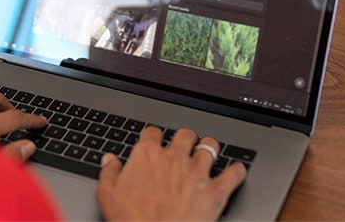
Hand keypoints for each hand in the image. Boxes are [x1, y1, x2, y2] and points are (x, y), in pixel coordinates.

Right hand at [96, 126, 245, 220]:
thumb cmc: (131, 221)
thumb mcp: (107, 196)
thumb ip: (109, 172)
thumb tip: (109, 159)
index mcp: (148, 155)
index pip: (153, 132)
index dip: (154, 137)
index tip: (155, 143)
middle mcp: (174, 157)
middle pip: (185, 133)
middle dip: (184, 140)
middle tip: (183, 149)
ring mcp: (196, 173)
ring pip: (210, 146)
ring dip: (209, 149)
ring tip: (207, 154)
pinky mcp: (215, 192)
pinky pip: (233, 173)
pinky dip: (236, 172)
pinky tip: (235, 172)